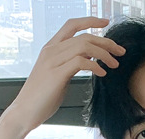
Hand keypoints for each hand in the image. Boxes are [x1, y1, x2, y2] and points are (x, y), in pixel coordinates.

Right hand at [2, 17, 125, 134]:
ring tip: (114, 65)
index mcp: (51, 47)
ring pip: (84, 46)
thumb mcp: (58, 74)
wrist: (24, 112)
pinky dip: (95, 66)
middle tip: (120, 52)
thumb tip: (88, 58)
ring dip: (104, 54)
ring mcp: (53, 61)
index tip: (107, 23)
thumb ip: (70, 64)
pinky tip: (102, 74)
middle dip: (106, 42)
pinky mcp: (56, 74)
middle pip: (84, 36)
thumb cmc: (42, 97)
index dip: (90, 21)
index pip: (72, 25)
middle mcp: (51, 50)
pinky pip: (80, 62)